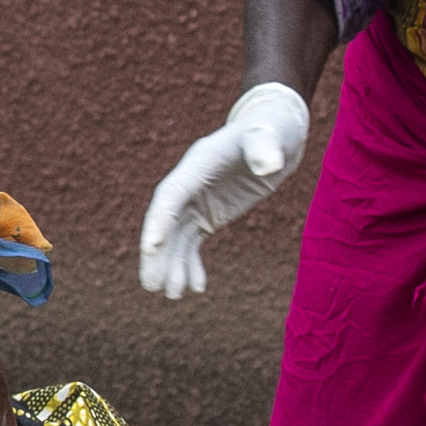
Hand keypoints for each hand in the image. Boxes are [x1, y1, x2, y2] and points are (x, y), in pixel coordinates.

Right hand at [136, 81, 310, 295]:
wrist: (273, 133)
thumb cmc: (271, 130)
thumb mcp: (271, 135)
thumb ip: (265, 148)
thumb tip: (269, 166)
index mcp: (199, 163)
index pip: (171, 194)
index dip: (159, 220)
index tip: (151, 248)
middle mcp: (190, 183)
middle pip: (165, 222)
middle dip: (157, 254)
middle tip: (152, 286)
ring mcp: (196, 200)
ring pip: (175, 238)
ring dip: (172, 265)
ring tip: (174, 295)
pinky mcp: (207, 214)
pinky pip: (192, 243)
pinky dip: (191, 265)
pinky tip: (198, 288)